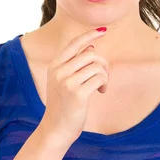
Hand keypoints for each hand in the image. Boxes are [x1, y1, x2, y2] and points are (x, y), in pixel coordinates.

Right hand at [41, 27, 109, 143]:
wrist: (55, 129)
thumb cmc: (62, 105)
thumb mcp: (62, 81)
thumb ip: (73, 64)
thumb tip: (90, 47)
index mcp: (54, 66)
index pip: (74, 44)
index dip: (89, 35)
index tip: (103, 30)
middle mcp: (59, 71)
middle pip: (90, 54)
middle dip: (102, 63)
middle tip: (103, 77)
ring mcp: (67, 82)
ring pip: (97, 66)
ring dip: (104, 75)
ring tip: (101, 86)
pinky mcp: (78, 93)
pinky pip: (99, 78)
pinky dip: (104, 83)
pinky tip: (100, 92)